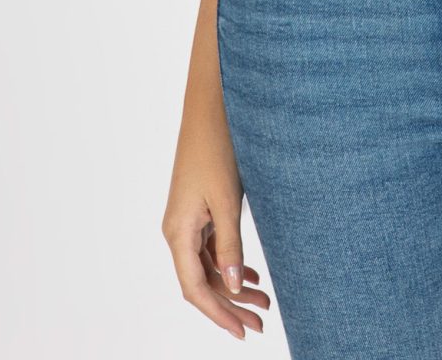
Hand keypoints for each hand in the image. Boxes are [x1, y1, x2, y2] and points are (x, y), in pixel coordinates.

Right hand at [162, 116, 272, 339]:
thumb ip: (230, 245)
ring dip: (233, 285)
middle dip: (229, 305)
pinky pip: (211, 247)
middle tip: (260, 323)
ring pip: (209, 265)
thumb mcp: (227, 200)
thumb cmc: (216, 149)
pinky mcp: (198, 209)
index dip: (218, 314)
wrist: (210, 109)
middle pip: (201, 281)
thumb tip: (232, 286)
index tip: (242, 332)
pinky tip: (250, 275)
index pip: (194, 288)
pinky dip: (230, 262)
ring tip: (263, 301)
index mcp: (178, 231)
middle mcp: (178, 230)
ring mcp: (188, 219)